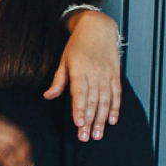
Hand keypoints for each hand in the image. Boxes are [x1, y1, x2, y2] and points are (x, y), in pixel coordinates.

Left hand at [45, 11, 120, 140]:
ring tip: (98, 134)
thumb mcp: (64, 60)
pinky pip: (116, 94)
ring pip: (105, 100)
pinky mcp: (115, 74)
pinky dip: (115, 108)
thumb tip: (48, 96)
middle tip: (86, 137)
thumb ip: (58, 80)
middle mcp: (95, 73)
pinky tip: (112, 120)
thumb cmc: (77, 44)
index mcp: (80, 70)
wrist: (97, 27)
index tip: (78, 124)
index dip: (79, 109)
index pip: (80, 94)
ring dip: (101, 119)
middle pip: (92, 101)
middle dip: (89, 121)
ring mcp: (106, 74)